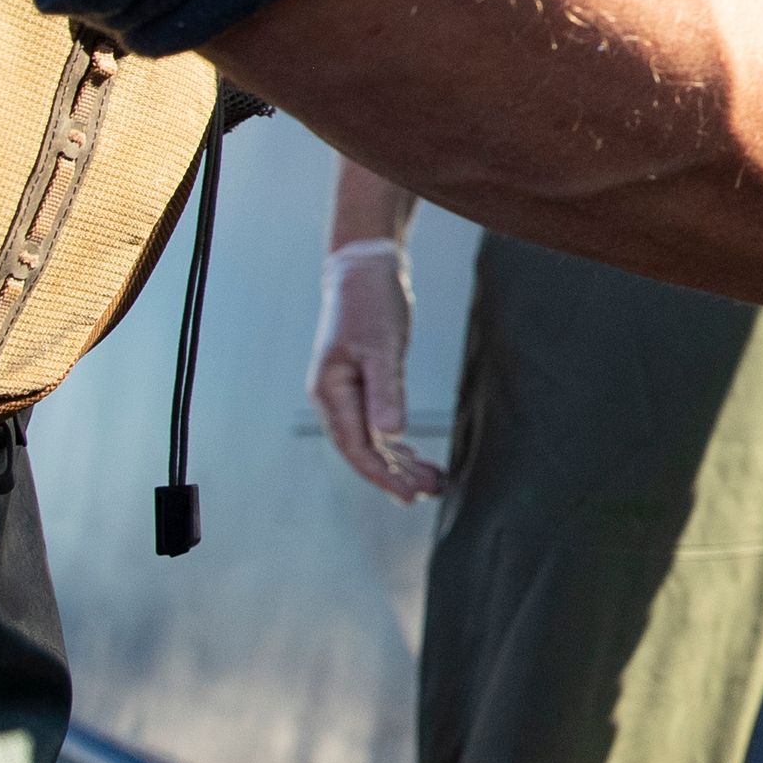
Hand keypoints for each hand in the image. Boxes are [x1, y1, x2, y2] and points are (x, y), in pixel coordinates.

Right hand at [310, 237, 443, 500]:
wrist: (365, 268)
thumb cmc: (370, 302)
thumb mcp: (382, 346)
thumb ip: (386, 390)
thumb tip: (390, 435)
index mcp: (331, 392)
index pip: (356, 447)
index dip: (383, 475)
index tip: (411, 494)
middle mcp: (334, 399)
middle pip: (362, 451)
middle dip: (394, 476)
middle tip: (429, 493)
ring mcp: (346, 394)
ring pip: (371, 442)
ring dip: (399, 464)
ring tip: (432, 482)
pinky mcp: (363, 386)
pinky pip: (376, 426)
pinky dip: (397, 445)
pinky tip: (417, 459)